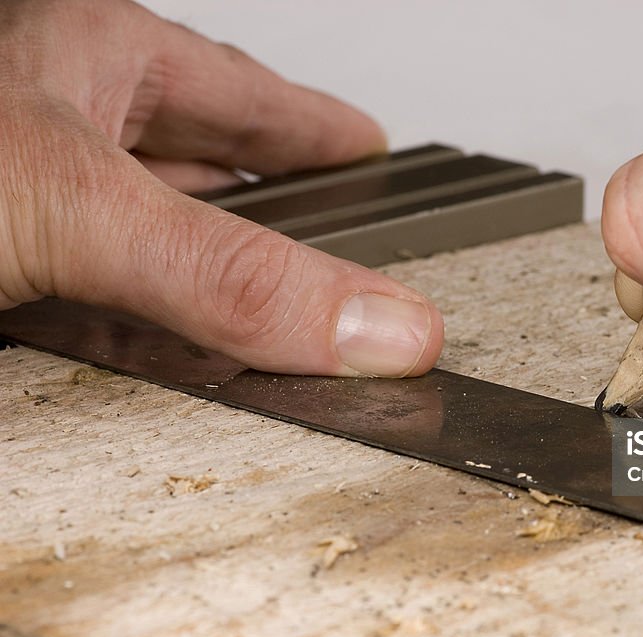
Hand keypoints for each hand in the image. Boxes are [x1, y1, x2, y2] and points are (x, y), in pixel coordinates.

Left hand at [0, 0, 443, 377]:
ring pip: (143, 225)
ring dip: (207, 265)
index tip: (368, 146)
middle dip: (269, 192)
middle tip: (332, 217)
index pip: (241, 91)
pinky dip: (140, 326)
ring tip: (262, 284)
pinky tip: (159, 342)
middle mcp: (52, 117)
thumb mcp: (75, 204)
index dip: (315, 125)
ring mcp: (17, 194)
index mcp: (90, 54)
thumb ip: (224, 272)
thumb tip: (373, 322)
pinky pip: (90, 297)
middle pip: (195, 152)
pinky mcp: (1, 270)